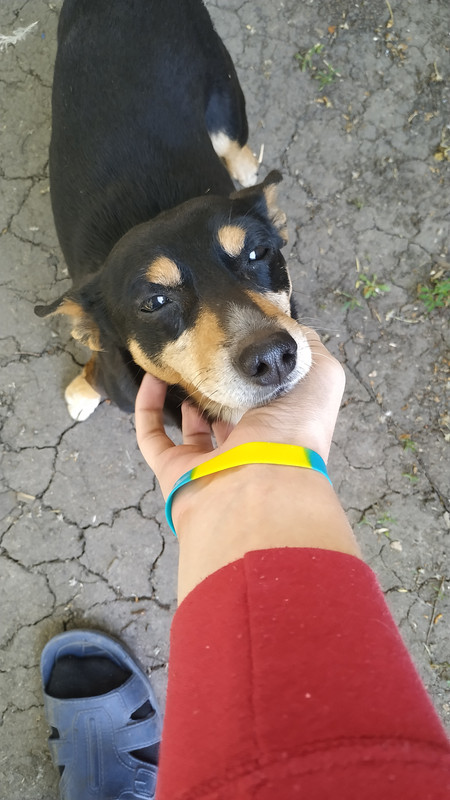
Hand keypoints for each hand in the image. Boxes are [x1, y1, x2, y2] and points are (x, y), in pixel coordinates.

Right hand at [135, 330, 344, 500]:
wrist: (264, 477)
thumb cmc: (297, 426)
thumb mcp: (322, 373)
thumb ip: (306, 348)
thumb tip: (286, 329)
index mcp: (282, 432)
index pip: (269, 406)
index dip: (257, 378)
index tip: (244, 350)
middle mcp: (247, 451)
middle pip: (230, 420)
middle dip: (222, 393)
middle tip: (211, 363)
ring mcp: (208, 464)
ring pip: (192, 432)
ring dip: (186, 402)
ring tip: (183, 369)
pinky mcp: (173, 469)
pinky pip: (152, 437)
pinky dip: (148, 406)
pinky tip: (152, 377)